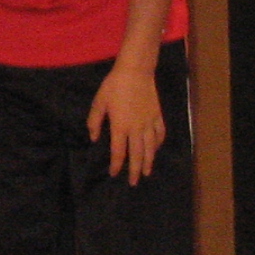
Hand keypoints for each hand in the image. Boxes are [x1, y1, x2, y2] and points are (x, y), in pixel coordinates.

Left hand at [88, 61, 165, 182]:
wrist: (136, 72)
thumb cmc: (114, 86)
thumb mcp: (99, 102)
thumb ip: (95, 121)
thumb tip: (93, 137)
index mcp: (120, 126)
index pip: (118, 151)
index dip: (116, 164)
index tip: (114, 173)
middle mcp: (137, 128)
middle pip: (137, 154)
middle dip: (134, 170)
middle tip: (133, 182)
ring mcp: (149, 122)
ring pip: (151, 147)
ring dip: (148, 161)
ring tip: (146, 172)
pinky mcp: (158, 115)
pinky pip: (160, 134)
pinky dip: (159, 144)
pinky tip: (156, 149)